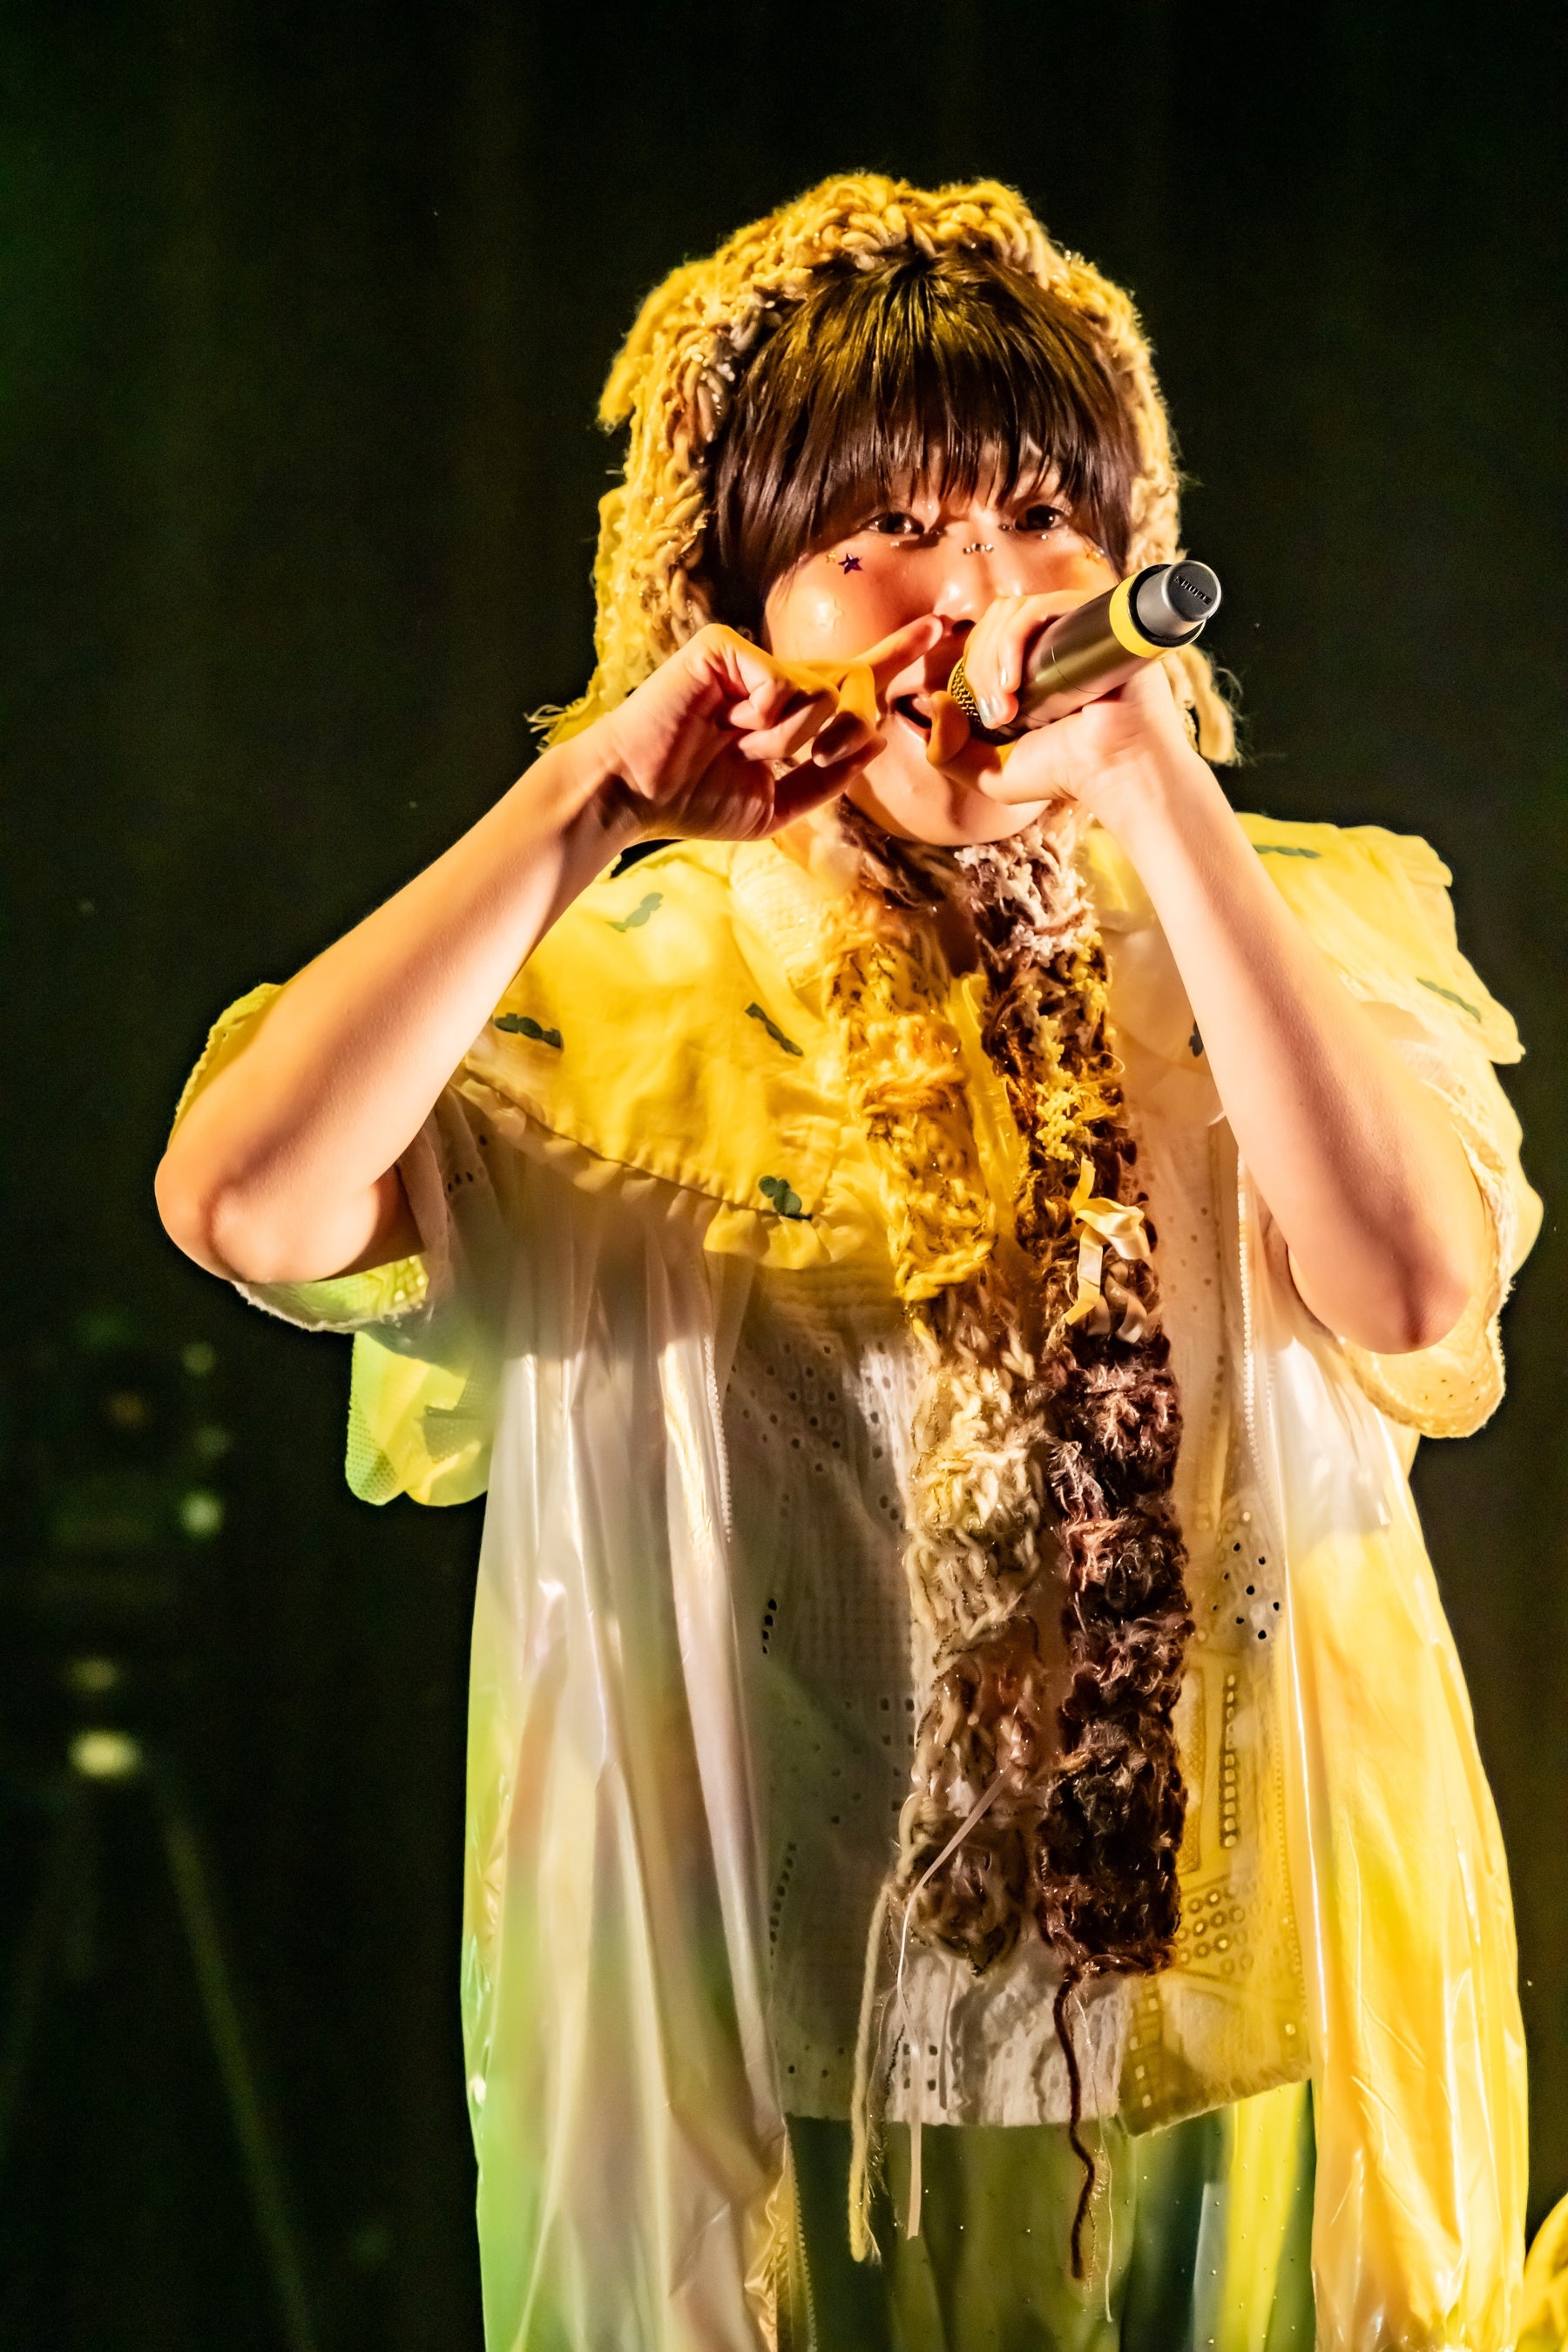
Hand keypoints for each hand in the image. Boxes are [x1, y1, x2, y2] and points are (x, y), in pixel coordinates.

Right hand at [586, 616, 942, 841]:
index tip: (940, 630)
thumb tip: (877, 740)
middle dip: (835, 733)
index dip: (896, 656)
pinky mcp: (722, 648)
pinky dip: (765, 714)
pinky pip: (782, 680)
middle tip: (781, 756)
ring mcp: (749, 661)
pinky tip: (730, 724)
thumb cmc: (694, 802)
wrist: (635, 793)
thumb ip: (828, 781)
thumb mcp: (775, 807)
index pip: (852, 682)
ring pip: (817, 693)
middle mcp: (772, 680)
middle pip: (848, 687)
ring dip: (788, 739)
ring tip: (739, 745)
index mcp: (785, 714)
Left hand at [940, 591, 1199, 811]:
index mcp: (1032, 661)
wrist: (1118, 773)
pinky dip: (1014, 640)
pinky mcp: (1093, 615)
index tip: (983, 719)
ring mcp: (1075, 623)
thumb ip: (948, 749)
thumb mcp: (990, 771)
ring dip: (993, 659)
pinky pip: (1039, 607)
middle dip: (979, 668)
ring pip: (1011, 612)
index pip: (985, 638)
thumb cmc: (1065, 773)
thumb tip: (934, 701)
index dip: (973, 671)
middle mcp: (1054, 637)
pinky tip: (1014, 683)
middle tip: (995, 716)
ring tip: (1007, 705)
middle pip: (993, 622)